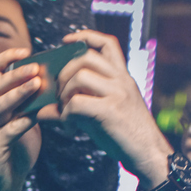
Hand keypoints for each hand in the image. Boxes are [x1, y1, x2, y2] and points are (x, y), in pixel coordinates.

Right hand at [0, 47, 43, 190]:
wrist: (5, 183)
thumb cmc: (17, 149)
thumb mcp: (25, 119)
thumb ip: (33, 102)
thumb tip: (53, 81)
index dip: (7, 57)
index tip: (26, 50)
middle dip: (16, 73)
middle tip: (36, 67)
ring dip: (18, 93)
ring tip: (36, 85)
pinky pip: (7, 130)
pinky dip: (22, 121)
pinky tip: (36, 116)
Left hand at [55, 29, 171, 184]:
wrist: (148, 154)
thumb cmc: (124, 135)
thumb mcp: (101, 114)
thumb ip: (76, 105)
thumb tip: (42, 110)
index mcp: (122, 77)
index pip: (107, 44)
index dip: (85, 36)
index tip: (67, 41)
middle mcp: (121, 80)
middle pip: (84, 57)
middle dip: (63, 73)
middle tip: (58, 95)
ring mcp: (117, 94)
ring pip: (79, 77)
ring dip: (63, 94)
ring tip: (64, 111)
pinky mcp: (111, 112)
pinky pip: (77, 103)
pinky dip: (66, 115)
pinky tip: (69, 127)